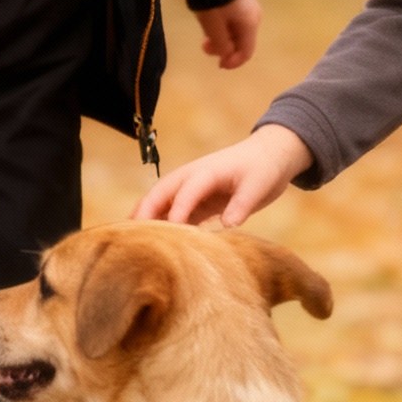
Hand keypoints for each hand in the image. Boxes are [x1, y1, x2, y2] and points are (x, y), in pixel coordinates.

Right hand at [135, 123, 313, 226]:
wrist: (270, 156)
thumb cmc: (264, 168)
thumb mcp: (259, 184)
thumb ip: (243, 203)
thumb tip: (228, 224)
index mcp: (207, 171)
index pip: (186, 191)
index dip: (176, 211)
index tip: (168, 233)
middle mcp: (193, 178)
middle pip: (161, 193)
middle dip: (145, 211)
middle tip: (131, 235)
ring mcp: (193, 189)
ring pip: (163, 203)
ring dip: (148, 219)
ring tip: (134, 243)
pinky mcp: (198, 201)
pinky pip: (176, 214)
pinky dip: (164, 226)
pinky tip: (157, 245)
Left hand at [192, 0, 260, 68]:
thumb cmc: (213, 2)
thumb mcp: (213, 27)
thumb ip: (221, 45)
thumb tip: (226, 55)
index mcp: (250, 24)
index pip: (246, 52)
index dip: (233, 62)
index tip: (219, 65)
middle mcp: (253, 17)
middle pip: (241, 42)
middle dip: (224, 49)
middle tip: (205, 47)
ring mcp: (248, 8)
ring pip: (236, 32)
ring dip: (221, 39)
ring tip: (204, 37)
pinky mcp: (240, 1)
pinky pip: (233, 22)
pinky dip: (223, 28)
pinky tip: (210, 25)